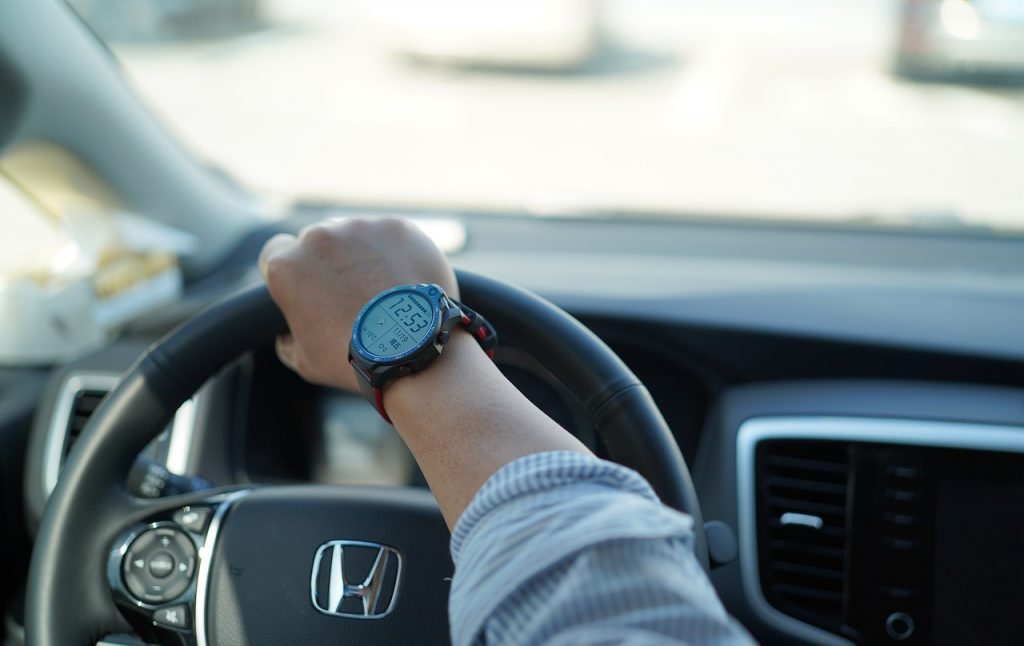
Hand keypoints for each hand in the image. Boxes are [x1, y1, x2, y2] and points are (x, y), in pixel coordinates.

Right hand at [258, 217, 457, 390]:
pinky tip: (403, 281)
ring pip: (355, 235)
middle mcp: (318, 237)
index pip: (275, 252)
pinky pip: (390, 236)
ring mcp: (359, 228)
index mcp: (286, 266)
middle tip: (350, 294)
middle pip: (317, 242)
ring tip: (381, 291)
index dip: (291, 270)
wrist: (412, 352)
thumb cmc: (355, 361)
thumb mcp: (303, 361)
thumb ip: (288, 337)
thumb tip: (288, 334)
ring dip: (362, 255)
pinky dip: (395, 253)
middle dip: (328, 263)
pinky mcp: (396, 227)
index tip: (307, 284)